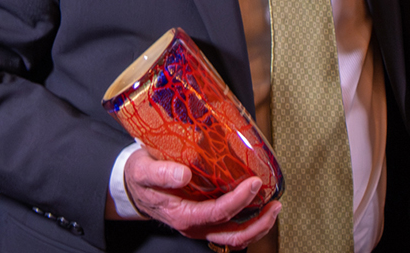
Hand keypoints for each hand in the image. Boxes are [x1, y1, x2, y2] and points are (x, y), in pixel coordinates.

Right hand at [122, 149, 279, 247]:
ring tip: (274, 208)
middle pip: (232, 235)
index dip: (238, 200)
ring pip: (235, 237)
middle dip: (258, 223)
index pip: (216, 213)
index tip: (254, 183)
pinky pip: (231, 229)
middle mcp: (195, 225)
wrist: (134, 185)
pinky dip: (249, 221)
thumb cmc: (141, 177)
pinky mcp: (207, 219)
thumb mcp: (143, 171)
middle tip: (275, 203)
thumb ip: (160, 174)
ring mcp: (202, 225)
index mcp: (182, 215)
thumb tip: (183, 174)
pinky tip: (259, 206)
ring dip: (258, 226)